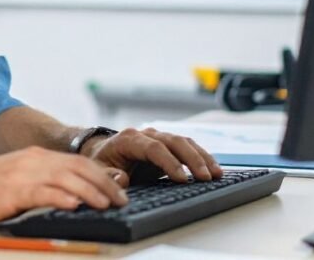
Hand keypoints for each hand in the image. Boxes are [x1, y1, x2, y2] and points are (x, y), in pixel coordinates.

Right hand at [0, 146, 128, 229]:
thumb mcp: (13, 182)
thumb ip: (38, 186)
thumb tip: (67, 198)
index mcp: (33, 157)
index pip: (76, 162)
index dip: (100, 175)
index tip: (117, 188)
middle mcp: (31, 161)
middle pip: (78, 168)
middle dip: (104, 183)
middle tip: (122, 198)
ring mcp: (22, 174)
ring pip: (67, 178)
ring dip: (92, 191)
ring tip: (108, 204)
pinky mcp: (12, 190)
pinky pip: (44, 191)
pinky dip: (63, 197)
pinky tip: (77, 204)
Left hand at [84, 127, 222, 186]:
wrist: (102, 153)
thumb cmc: (101, 162)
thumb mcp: (97, 170)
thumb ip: (107, 175)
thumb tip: (122, 179)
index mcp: (128, 139)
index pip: (153, 148)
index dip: (169, 162)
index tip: (182, 179)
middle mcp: (146, 134)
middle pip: (173, 141)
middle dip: (192, 159)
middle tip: (206, 177)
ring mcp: (158, 137)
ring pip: (184, 142)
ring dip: (201, 157)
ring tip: (216, 174)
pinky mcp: (167, 145)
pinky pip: (187, 147)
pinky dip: (201, 156)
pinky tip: (213, 168)